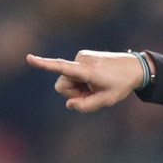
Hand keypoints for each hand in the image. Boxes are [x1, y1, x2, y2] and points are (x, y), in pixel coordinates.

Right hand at [26, 50, 146, 112]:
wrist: (134, 67)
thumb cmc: (121, 85)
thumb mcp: (107, 101)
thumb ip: (86, 106)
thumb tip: (69, 104)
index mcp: (87, 70)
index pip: (62, 67)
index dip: (44, 64)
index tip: (29, 58)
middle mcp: (81, 60)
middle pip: (63, 84)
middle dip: (73, 93)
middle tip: (92, 94)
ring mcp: (81, 56)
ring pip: (68, 79)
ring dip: (78, 86)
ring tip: (96, 86)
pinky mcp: (82, 56)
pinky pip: (74, 73)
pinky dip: (81, 80)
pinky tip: (96, 80)